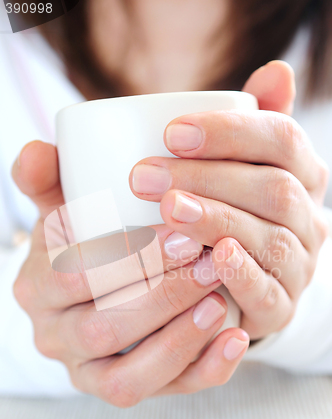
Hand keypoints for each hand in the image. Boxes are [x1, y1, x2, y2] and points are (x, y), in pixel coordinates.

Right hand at [12, 141, 248, 405]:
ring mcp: (90, 373)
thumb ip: (49, 180)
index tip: (178, 233)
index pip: (72, 277)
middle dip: (161, 297)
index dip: (124, 258)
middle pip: (103, 329)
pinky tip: (235, 337)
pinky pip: (164, 393)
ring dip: (180, 339)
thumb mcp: (63, 209)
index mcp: (37, 289)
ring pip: (128, 377)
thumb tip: (37, 152)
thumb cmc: (86, 242)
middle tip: (211, 263)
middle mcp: (56, 338)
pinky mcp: (126, 390)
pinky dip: (202, 369)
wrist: (100, 289)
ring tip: (221, 300)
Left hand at [130, 61, 329, 338]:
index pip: (283, 139)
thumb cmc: (229, 212)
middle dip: (208, 178)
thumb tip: (277, 69)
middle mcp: (309, 218)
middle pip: (274, 189)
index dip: (230, 133)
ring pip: (271, 238)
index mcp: (301, 175)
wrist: (237, 282)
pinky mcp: (281, 308)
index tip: (171, 132)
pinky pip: (269, 292)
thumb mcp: (237, 167)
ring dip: (217, 221)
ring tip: (168, 211)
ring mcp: (300, 265)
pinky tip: (213, 257)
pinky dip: (242, 274)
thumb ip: (250, 125)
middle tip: (145, 176)